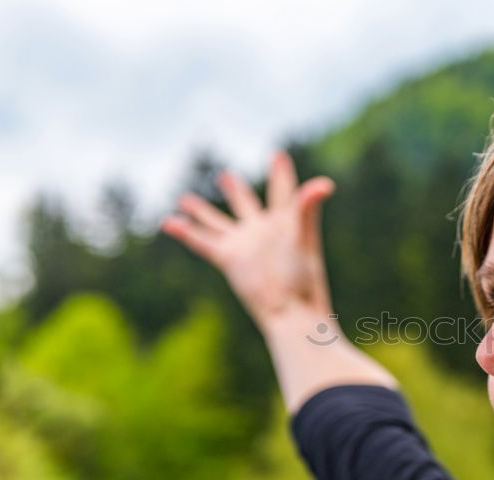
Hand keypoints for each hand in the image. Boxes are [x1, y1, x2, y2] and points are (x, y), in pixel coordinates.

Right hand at [161, 151, 335, 325]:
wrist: (289, 309)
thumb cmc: (302, 276)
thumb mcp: (304, 236)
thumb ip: (308, 208)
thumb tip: (325, 185)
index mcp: (286, 222)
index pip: (283, 191)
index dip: (281, 173)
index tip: (278, 155)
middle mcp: (263, 231)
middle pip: (247, 204)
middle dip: (236, 190)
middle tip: (226, 175)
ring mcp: (244, 244)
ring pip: (218, 221)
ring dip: (201, 210)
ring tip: (183, 198)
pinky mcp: (229, 259)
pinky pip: (202, 241)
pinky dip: (185, 232)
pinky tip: (168, 222)